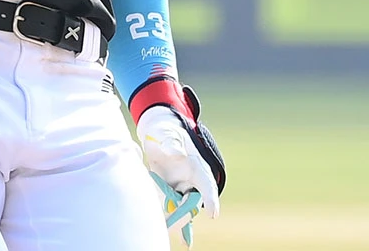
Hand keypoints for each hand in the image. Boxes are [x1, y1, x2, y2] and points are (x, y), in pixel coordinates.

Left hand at [137, 106, 221, 222]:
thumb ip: (171, 142)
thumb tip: (175, 151)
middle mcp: (191, 181)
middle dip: (185, 212)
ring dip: (174, 215)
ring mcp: (180, 188)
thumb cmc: (166, 132)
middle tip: (175, 219)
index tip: (213, 214)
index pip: (207, 184)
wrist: (155, 136)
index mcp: (197, 166)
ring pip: (180, 208)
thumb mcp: (168, 133)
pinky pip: (170, 208)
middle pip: (193, 202)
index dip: (210, 199)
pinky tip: (178, 235)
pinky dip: (172, 219)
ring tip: (165, 222)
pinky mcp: (168, 193)